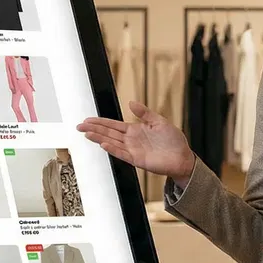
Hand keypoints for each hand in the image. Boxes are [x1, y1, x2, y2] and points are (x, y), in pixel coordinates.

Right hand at [77, 101, 194, 181]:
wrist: (182, 157)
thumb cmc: (173, 141)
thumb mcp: (159, 121)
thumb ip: (144, 113)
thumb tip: (131, 103)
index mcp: (135, 130)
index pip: (113, 125)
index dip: (100, 122)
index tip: (88, 120)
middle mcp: (131, 140)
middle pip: (108, 133)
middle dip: (94, 129)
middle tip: (79, 126)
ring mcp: (133, 150)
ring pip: (112, 142)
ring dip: (99, 138)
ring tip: (87, 133)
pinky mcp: (137, 159)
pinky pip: (122, 154)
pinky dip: (113, 149)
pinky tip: (103, 144)